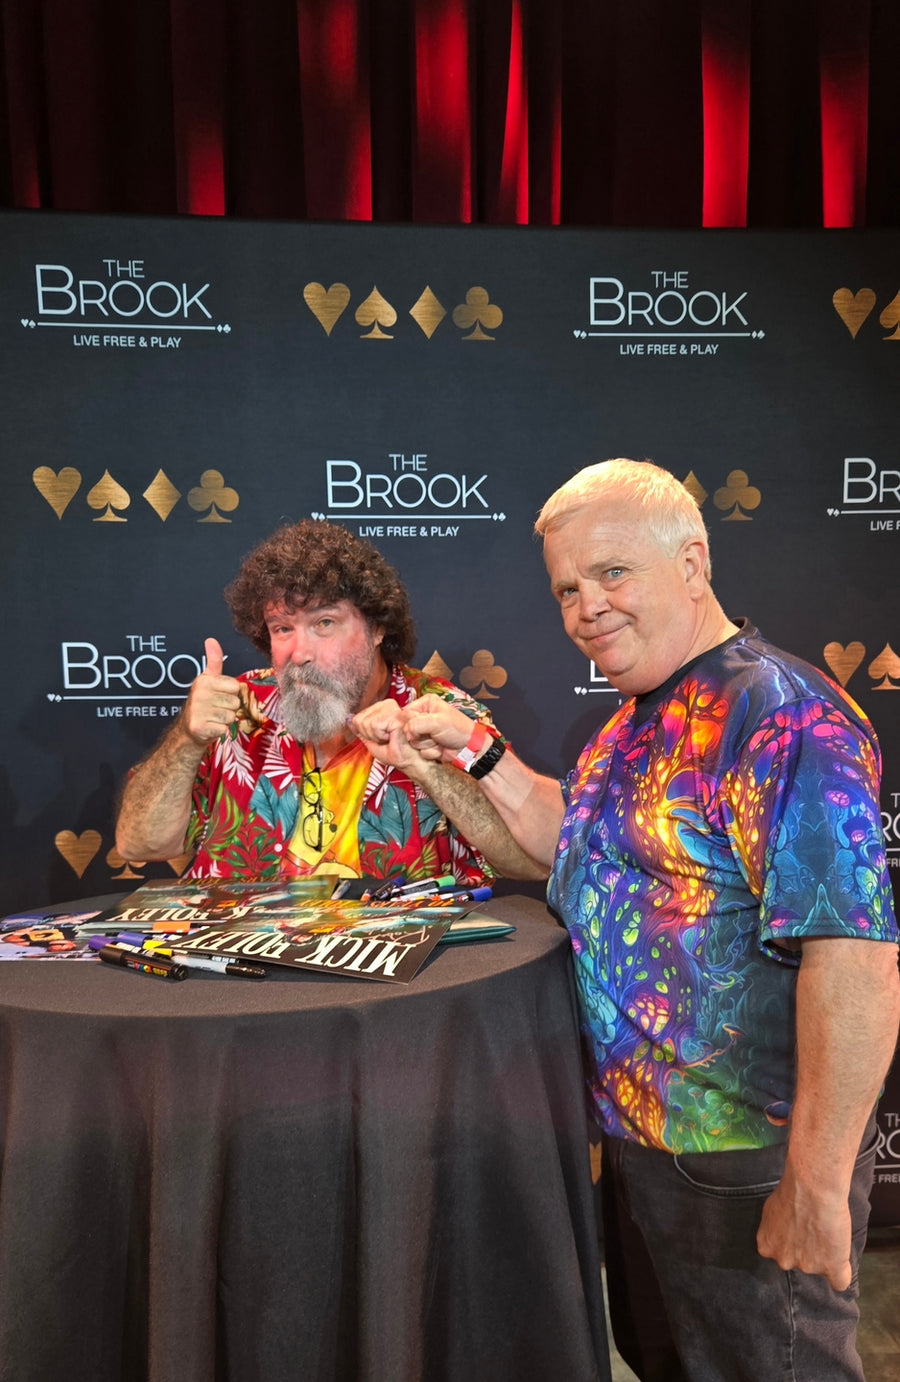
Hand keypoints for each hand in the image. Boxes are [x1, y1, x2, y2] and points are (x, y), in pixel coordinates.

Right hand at [181, 637, 244, 746]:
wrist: (188, 730)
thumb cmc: (203, 703)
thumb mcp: (208, 679)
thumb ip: (214, 660)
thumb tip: (211, 640)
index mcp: (204, 681)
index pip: (236, 686)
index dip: (231, 693)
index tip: (219, 695)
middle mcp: (200, 694)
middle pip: (235, 701)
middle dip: (229, 707)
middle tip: (216, 709)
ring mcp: (199, 712)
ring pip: (231, 716)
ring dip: (225, 720)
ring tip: (213, 718)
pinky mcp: (200, 728)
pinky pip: (225, 728)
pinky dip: (221, 730)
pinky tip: (211, 727)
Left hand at [350, 698, 438, 778]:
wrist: (412, 763)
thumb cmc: (399, 754)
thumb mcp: (374, 742)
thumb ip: (361, 730)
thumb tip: (348, 719)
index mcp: (385, 709)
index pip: (359, 716)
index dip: (366, 732)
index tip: (380, 739)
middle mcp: (390, 705)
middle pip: (361, 718)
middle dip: (369, 734)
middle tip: (385, 740)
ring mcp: (395, 709)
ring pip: (367, 722)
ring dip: (376, 736)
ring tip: (389, 739)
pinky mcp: (398, 716)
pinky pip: (375, 725)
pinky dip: (380, 736)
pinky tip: (392, 738)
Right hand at [400, 694, 481, 762]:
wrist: (469, 748)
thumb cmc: (458, 730)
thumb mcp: (437, 722)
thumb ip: (416, 724)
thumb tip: (406, 731)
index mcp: (426, 703)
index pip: (405, 713)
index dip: (410, 723)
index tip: (422, 728)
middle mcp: (423, 716)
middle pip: (406, 729)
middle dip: (420, 735)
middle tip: (434, 734)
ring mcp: (424, 731)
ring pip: (412, 741)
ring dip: (427, 744)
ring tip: (439, 740)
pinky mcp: (426, 744)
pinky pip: (419, 751)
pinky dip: (431, 751)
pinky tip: (441, 747)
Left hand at [756, 1170, 852, 1290]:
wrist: (813, 1190)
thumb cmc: (792, 1190)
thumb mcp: (771, 1209)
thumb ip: (775, 1227)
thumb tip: (781, 1231)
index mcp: (767, 1246)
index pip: (778, 1253)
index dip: (790, 1241)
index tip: (797, 1231)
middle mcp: (784, 1260)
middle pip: (797, 1262)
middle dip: (804, 1248)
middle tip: (813, 1228)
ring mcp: (807, 1267)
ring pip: (817, 1267)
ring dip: (823, 1254)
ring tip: (827, 1229)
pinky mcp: (831, 1267)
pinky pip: (839, 1282)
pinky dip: (841, 1275)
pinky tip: (841, 1265)